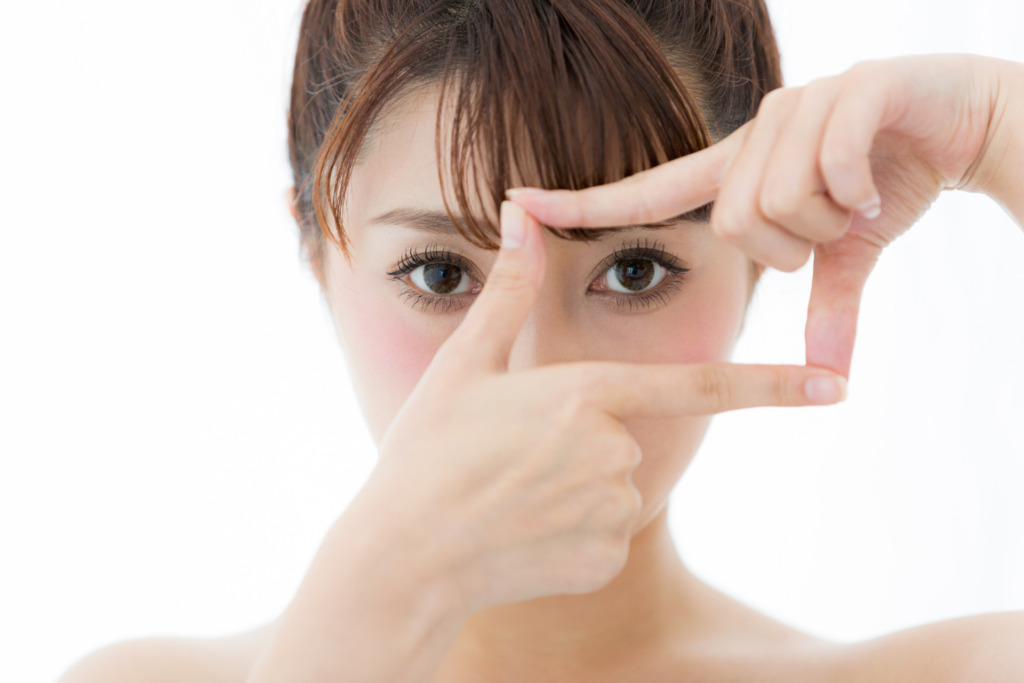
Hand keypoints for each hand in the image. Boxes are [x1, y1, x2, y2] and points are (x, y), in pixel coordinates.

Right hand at [358, 201, 846, 619]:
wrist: (405, 556)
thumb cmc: (428, 452)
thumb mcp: (464, 365)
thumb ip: (511, 290)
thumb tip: (521, 211)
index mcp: (586, 394)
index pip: (699, 385)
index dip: (773, 385)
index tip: (835, 386)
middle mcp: (613, 452)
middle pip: (625, 435)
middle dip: (579, 440)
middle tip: (509, 456)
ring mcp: (612, 511)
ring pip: (614, 485)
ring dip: (572, 487)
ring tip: (510, 495)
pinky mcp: (604, 559)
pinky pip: (602, 534)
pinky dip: (570, 531)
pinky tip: (522, 532)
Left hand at [505, 54, 1016, 377]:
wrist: (965, 119)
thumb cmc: (892, 180)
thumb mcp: (848, 250)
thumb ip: (827, 303)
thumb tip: (833, 376)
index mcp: (739, 166)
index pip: (647, 190)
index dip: (582, 203)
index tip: (516, 206)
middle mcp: (756, 132)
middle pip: (735, 223)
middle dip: (794, 245)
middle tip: (837, 224)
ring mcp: (798, 108)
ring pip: (779, 201)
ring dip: (834, 220)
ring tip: (862, 199)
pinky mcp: (848, 92)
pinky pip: (828, 168)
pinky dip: (860, 191)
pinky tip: (883, 184)